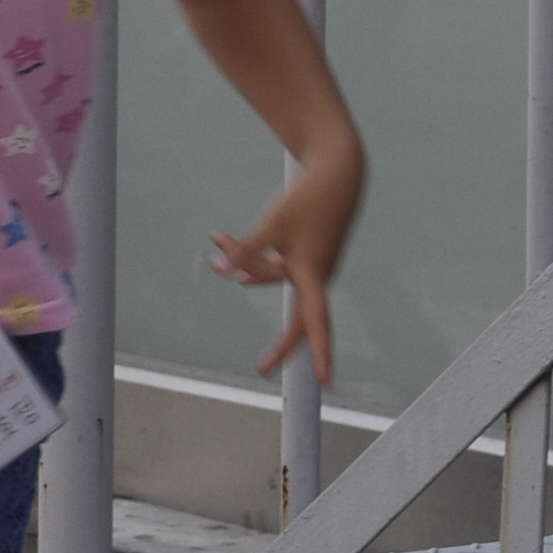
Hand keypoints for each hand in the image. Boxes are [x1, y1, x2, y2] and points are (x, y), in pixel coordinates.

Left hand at [212, 145, 365, 382]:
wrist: (337, 173)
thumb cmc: (307, 199)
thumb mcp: (272, 224)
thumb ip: (247, 251)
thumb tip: (224, 273)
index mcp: (311, 272)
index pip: (315, 321)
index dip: (321, 352)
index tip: (326, 380)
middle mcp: (317, 275)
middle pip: (295, 316)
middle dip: (278, 343)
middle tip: (262, 369)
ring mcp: (314, 265)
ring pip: (273, 275)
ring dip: (244, 262)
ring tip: (215, 238)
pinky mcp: (309, 254)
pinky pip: (279, 264)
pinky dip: (255, 256)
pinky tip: (229, 254)